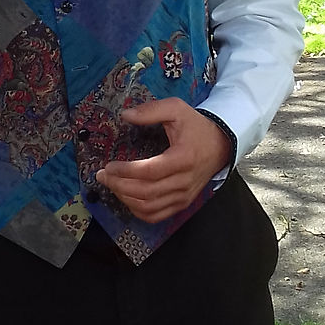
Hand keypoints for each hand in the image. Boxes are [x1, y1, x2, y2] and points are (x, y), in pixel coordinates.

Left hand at [96, 98, 230, 223]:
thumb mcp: (177, 109)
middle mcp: (184, 181)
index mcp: (183, 158)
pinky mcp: (182, 203)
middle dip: (119, 185)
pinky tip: (127, 198)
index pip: (150, 171)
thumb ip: (151, 111)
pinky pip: (157, 215)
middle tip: (103, 176)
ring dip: (126, 198)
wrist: (221, 144)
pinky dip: (138, 210)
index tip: (109, 166)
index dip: (126, 171)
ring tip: (112, 185)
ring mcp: (184, 195)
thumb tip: (126, 115)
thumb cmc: (197, 127)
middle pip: (146, 192)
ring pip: (149, 206)